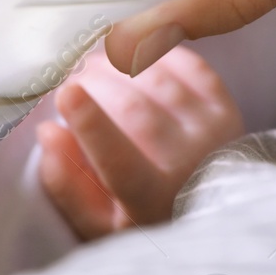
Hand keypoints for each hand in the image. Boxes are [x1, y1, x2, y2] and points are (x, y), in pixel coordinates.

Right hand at [38, 46, 242, 239]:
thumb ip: (66, 183)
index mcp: (151, 200)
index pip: (118, 160)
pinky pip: (190, 66)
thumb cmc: (144, 216)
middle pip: (134, 111)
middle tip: (72, 80)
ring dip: (119, 65)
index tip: (64, 93)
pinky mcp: (227, 109)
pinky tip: (133, 55)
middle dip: (94, 85)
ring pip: (158, 83)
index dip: (90, 123)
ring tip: (95, 67)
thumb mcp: (97, 220)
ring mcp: (214, 134)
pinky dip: (157, 54)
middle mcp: (190, 166)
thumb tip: (48, 132)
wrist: (214, 212)